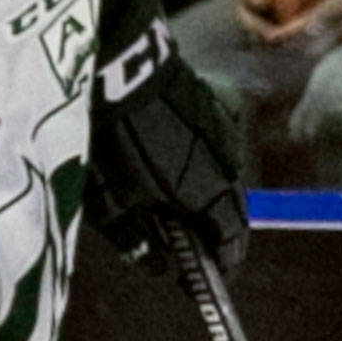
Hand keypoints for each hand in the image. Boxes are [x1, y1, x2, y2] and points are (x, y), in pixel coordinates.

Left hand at [88, 17, 247, 267]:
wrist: (114, 60)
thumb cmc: (107, 135)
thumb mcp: (108, 198)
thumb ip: (135, 238)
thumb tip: (157, 267)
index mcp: (204, 191)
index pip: (231, 238)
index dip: (224, 263)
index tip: (209, 280)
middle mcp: (224, 163)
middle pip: (234, 211)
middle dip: (219, 235)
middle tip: (196, 252)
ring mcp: (222, 131)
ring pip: (228, 179)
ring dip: (213, 201)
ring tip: (185, 215)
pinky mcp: (211, 107)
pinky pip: (219, 151)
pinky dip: (207, 171)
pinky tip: (181, 173)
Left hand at [250, 0, 341, 45]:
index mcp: (334, 11)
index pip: (299, 30)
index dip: (279, 35)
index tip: (264, 33)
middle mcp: (339, 28)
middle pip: (304, 48)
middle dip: (288, 46)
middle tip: (272, 35)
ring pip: (318, 49)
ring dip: (303, 45)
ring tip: (290, 34)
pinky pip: (331, 43)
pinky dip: (319, 41)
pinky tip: (315, 27)